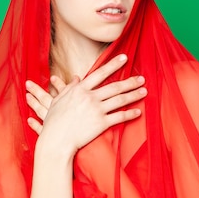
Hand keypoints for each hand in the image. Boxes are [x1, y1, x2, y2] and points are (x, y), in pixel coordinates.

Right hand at [25, 54, 146, 155]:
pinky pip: (119, 117)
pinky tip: (138, 112)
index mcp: (80, 89)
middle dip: (130, 81)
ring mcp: (96, 110)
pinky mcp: (101, 124)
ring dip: (134, 95)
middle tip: (141, 78)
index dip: (113, 64)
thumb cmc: (54, 121)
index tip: (124, 57)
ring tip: (144, 91)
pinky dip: (130, 114)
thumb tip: (77, 78)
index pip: (100, 73)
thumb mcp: (58, 100)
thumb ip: (68, 87)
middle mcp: (90, 97)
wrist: (56, 140)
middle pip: (114, 86)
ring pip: (120, 100)